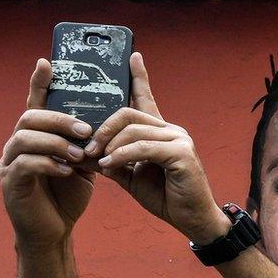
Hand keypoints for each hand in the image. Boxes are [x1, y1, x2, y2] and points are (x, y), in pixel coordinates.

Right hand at [0, 59, 95, 248]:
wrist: (54, 229)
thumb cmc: (68, 194)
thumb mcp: (84, 163)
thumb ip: (88, 143)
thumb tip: (109, 122)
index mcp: (38, 136)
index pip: (36, 103)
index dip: (40, 83)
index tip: (49, 63)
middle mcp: (19, 144)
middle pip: (31, 117)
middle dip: (59, 120)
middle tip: (86, 130)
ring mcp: (11, 162)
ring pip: (25, 138)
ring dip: (56, 143)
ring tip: (80, 154)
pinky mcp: (11, 182)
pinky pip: (25, 165)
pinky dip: (48, 164)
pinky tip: (67, 170)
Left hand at [87, 52, 228, 244]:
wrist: (193, 220)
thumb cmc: (167, 199)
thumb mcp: (132, 177)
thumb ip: (113, 161)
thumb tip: (85, 153)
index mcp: (161, 133)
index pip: (147, 99)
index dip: (139, 78)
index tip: (132, 57)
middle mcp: (172, 130)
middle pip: (129, 113)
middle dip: (103, 129)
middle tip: (88, 148)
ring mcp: (180, 140)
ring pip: (133, 130)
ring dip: (110, 146)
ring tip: (99, 161)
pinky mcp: (182, 154)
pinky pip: (142, 148)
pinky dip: (122, 156)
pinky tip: (111, 166)